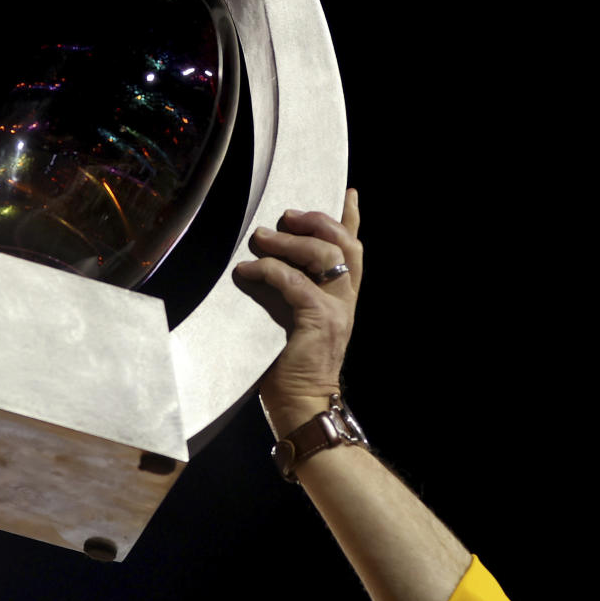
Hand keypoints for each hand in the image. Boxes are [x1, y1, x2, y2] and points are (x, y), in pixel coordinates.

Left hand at [234, 189, 361, 437]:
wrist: (302, 407)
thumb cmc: (289, 369)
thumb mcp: (292, 321)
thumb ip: (290, 293)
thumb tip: (262, 262)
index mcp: (343, 300)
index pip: (353, 251)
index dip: (350, 220)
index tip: (349, 193)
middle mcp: (346, 301)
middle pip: (342, 244)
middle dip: (315, 222)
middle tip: (285, 217)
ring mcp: (336, 311)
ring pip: (322, 256)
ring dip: (288, 242)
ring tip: (259, 238)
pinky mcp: (318, 322)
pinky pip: (293, 283)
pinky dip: (267, 271)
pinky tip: (245, 271)